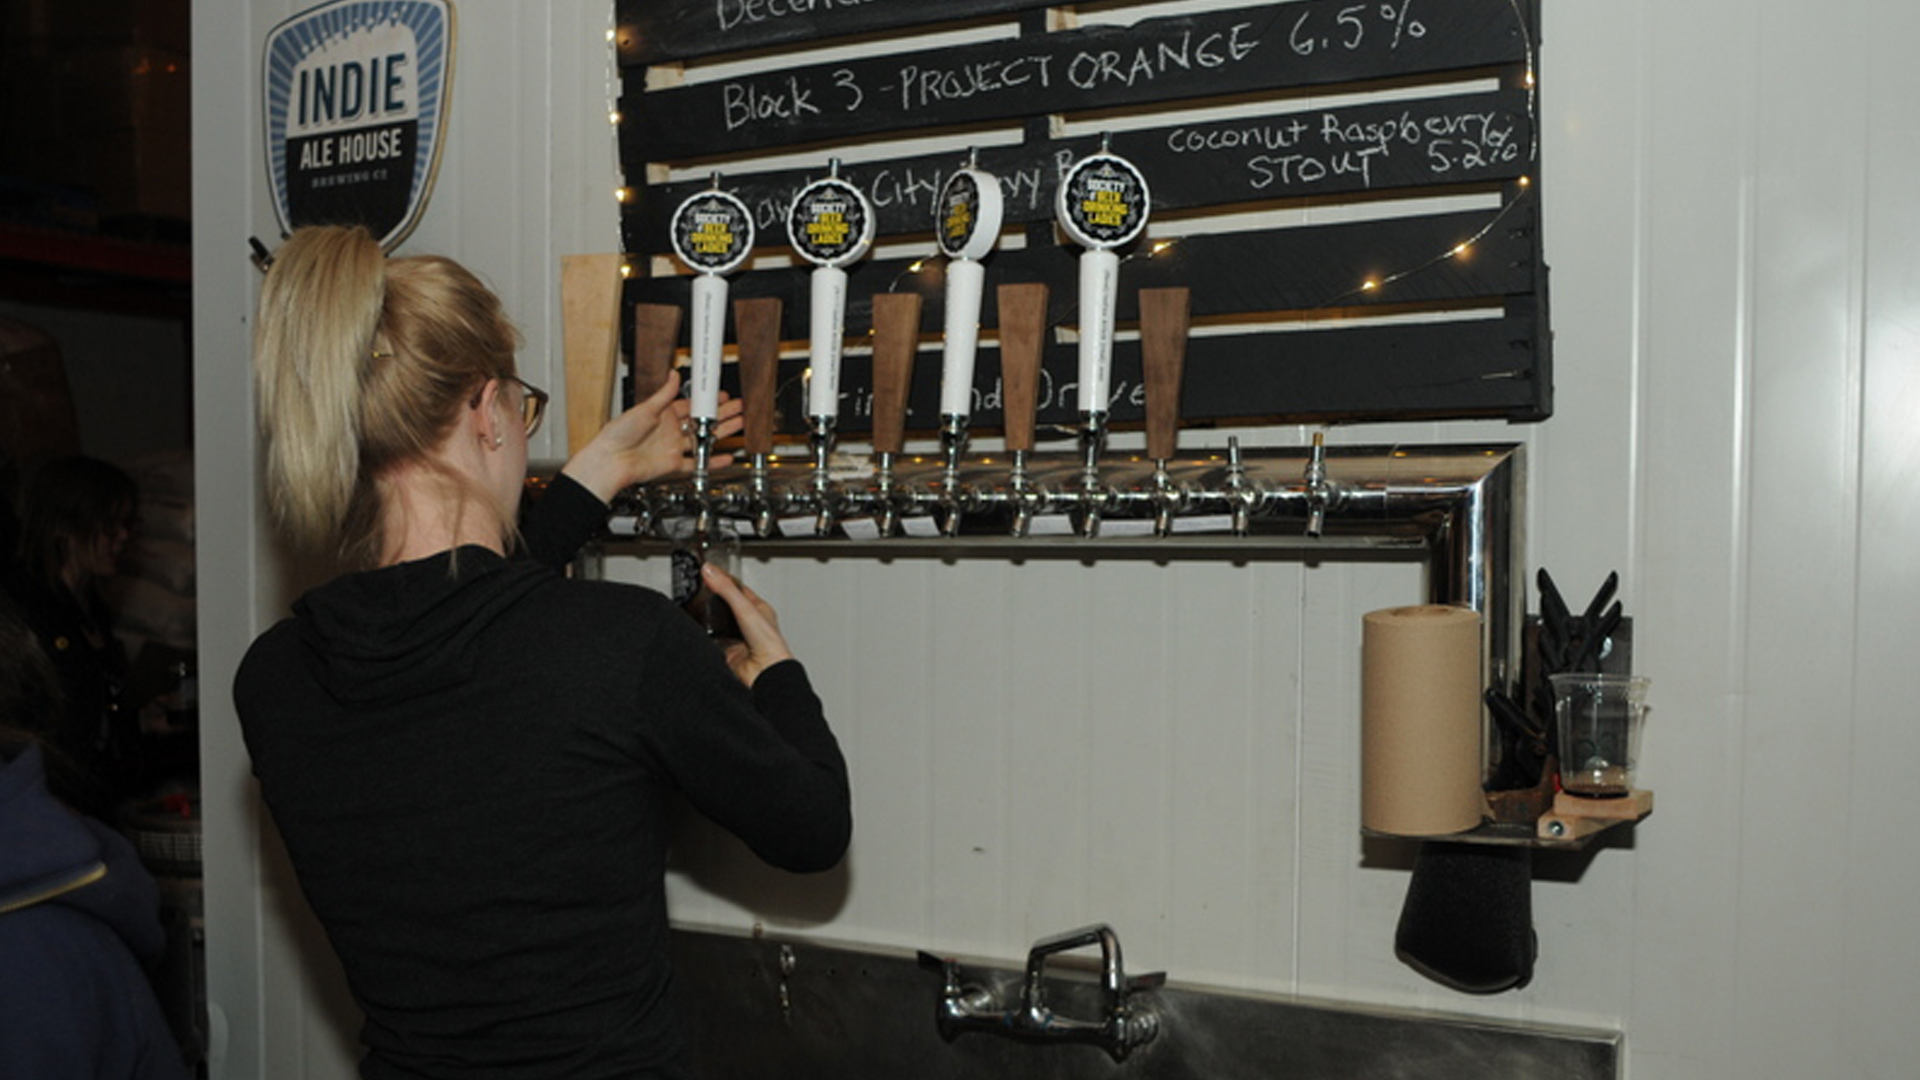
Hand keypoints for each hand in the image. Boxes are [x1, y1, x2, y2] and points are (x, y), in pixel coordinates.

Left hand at [560, 370, 745, 502]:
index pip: (691, 405)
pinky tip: (726, 456)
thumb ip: (664, 394)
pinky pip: (698, 463)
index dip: (707, 401)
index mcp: (663, 414)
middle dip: (721, 414)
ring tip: (739, 425)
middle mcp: (670, 430)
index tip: (721, 395)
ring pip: (704, 439)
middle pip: (702, 421)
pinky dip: (713, 461)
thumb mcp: (645, 408)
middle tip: (738, 408)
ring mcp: (673, 447)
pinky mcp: (674, 464)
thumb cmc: (619, 434)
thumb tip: (673, 375)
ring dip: (721, 433)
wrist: (611, 460)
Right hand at [703, 561, 794, 685]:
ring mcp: (737, 638)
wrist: (765, 672)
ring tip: (697, 608)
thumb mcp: (745, 608)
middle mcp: (748, 624)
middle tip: (699, 588)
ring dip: (709, 618)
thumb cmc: (769, 643)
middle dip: (713, 599)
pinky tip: (700, 631)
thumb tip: (710, 571)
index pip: (739, 589)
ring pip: (717, 623)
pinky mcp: (726, 651)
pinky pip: (711, 640)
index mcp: (759, 609)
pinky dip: (705, 636)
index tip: (709, 571)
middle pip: (726, 605)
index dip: (724, 579)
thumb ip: (726, 589)